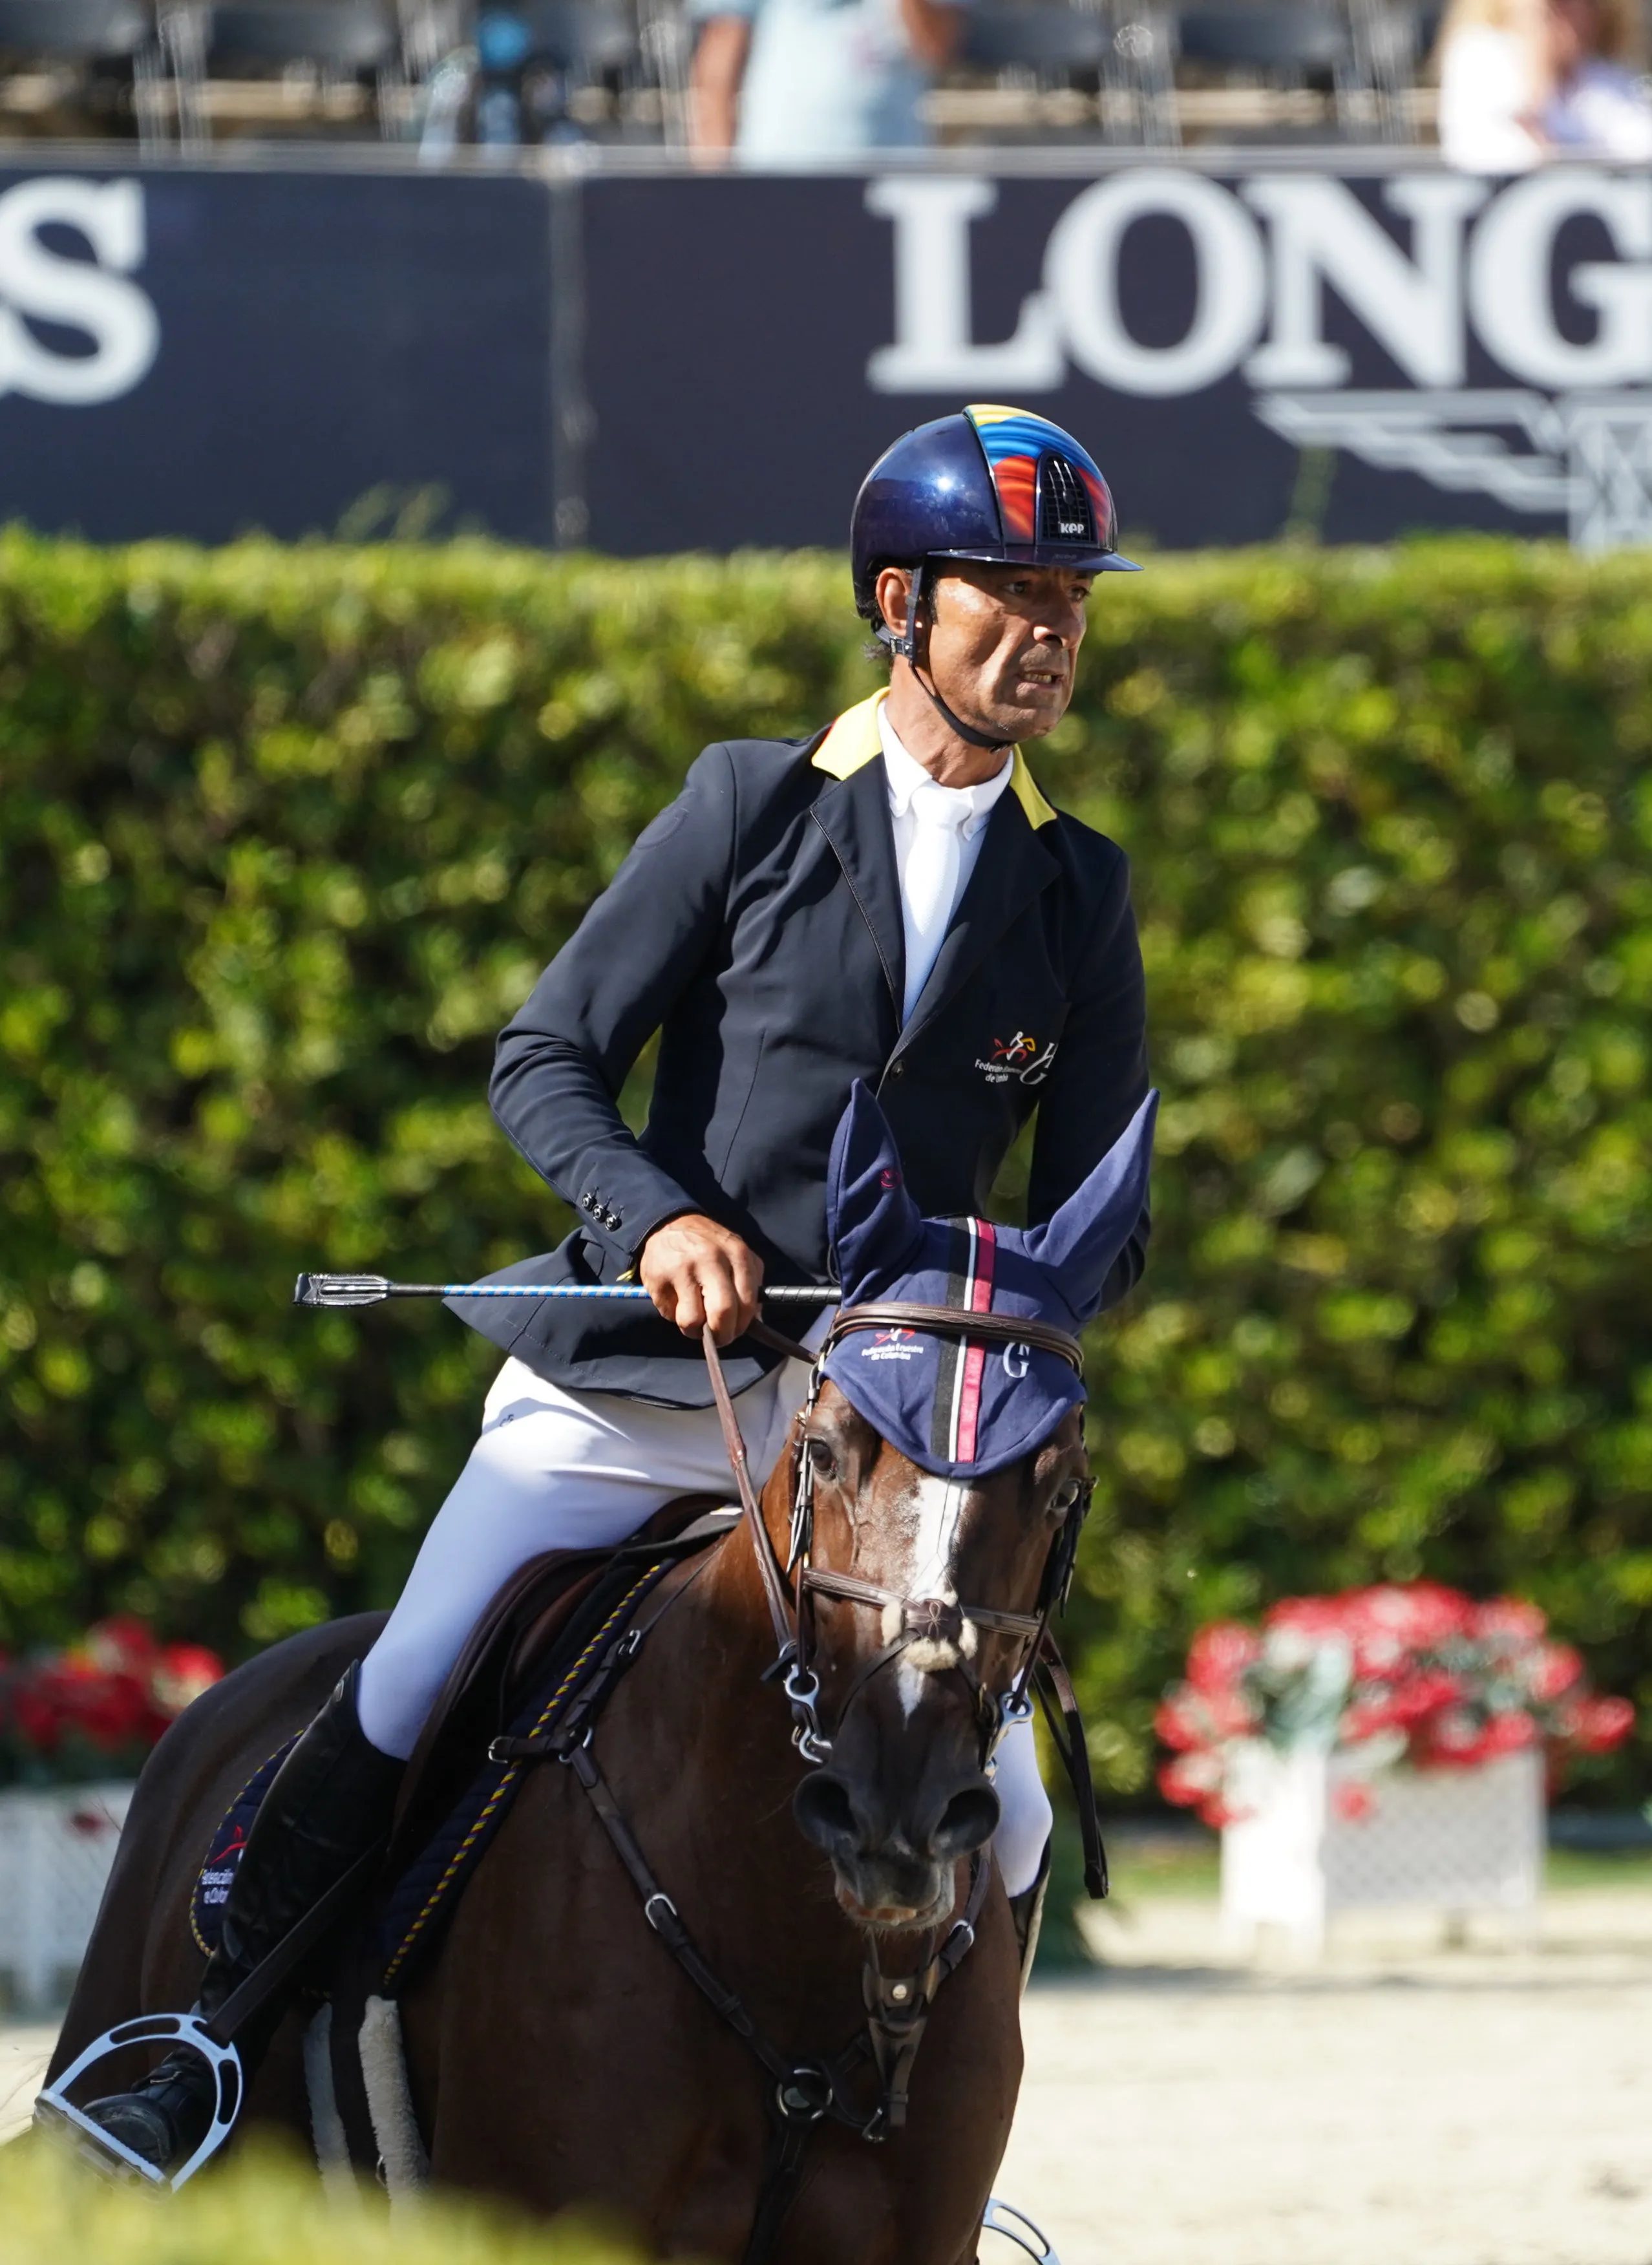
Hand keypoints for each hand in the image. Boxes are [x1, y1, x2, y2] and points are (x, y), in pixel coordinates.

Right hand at [639, 1214, 763, 1345]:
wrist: (669, 1224)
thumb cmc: (710, 1246)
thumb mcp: (737, 1254)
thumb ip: (751, 1283)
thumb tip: (756, 1320)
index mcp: (736, 1254)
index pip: (746, 1302)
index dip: (742, 1325)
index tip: (735, 1330)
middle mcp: (710, 1259)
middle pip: (722, 1313)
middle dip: (722, 1335)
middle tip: (717, 1337)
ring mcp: (681, 1269)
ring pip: (692, 1321)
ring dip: (694, 1330)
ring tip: (695, 1319)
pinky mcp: (657, 1279)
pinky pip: (669, 1315)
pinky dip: (675, 1315)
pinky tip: (677, 1300)